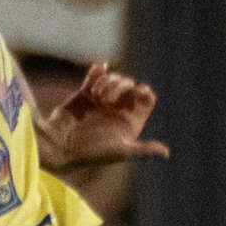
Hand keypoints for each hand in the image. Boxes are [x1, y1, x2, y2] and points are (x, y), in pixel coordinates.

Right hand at [33, 64, 169, 173]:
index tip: (136, 92)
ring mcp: (101, 101)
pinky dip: (97, 71)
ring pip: (112, 79)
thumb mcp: (120, 152)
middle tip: (105, 98)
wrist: (59, 148)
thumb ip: (142, 150)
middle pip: (128, 85)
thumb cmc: (91, 154)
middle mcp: (117, 109)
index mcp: (129, 121)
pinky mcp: (84, 94)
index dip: (143, 91)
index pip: (146, 98)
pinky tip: (96, 71)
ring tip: (94, 95)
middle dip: (119, 86)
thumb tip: (166, 153)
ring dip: (106, 82)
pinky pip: (95, 76)